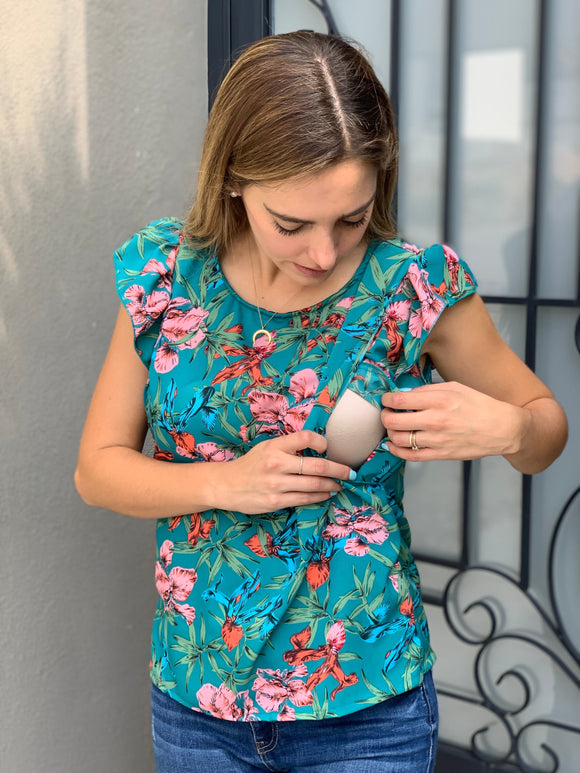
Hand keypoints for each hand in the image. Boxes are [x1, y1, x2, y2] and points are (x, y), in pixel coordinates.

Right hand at [218, 430, 353, 514]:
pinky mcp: (275, 502)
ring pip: (314, 485)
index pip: (305, 438)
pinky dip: (320, 497)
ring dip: (332, 485)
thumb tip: (318, 448)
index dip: (322, 442)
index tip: (328, 447)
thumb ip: (288, 446)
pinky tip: (327, 494)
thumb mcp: (266, 447)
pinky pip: (304, 499)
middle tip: (350, 472)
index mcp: (274, 447)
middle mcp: (276, 464)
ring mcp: (276, 485)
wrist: (226, 485)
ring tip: (341, 484)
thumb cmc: (250, 464)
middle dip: (339, 469)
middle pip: (317, 466)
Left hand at [381, 381, 523, 461]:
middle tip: (387, 413)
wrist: (503, 429)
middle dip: (384, 416)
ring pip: (398, 440)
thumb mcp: (455, 388)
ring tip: (393, 428)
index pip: (398, 400)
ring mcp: (437, 440)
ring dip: (390, 433)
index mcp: (439, 399)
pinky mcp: (441, 455)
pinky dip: (397, 451)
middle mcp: (435, 420)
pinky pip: (410, 456)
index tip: (386, 399)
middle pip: (393, 421)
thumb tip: (404, 394)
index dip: (386, 399)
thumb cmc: (480, 405)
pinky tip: (394, 445)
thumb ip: (427, 390)